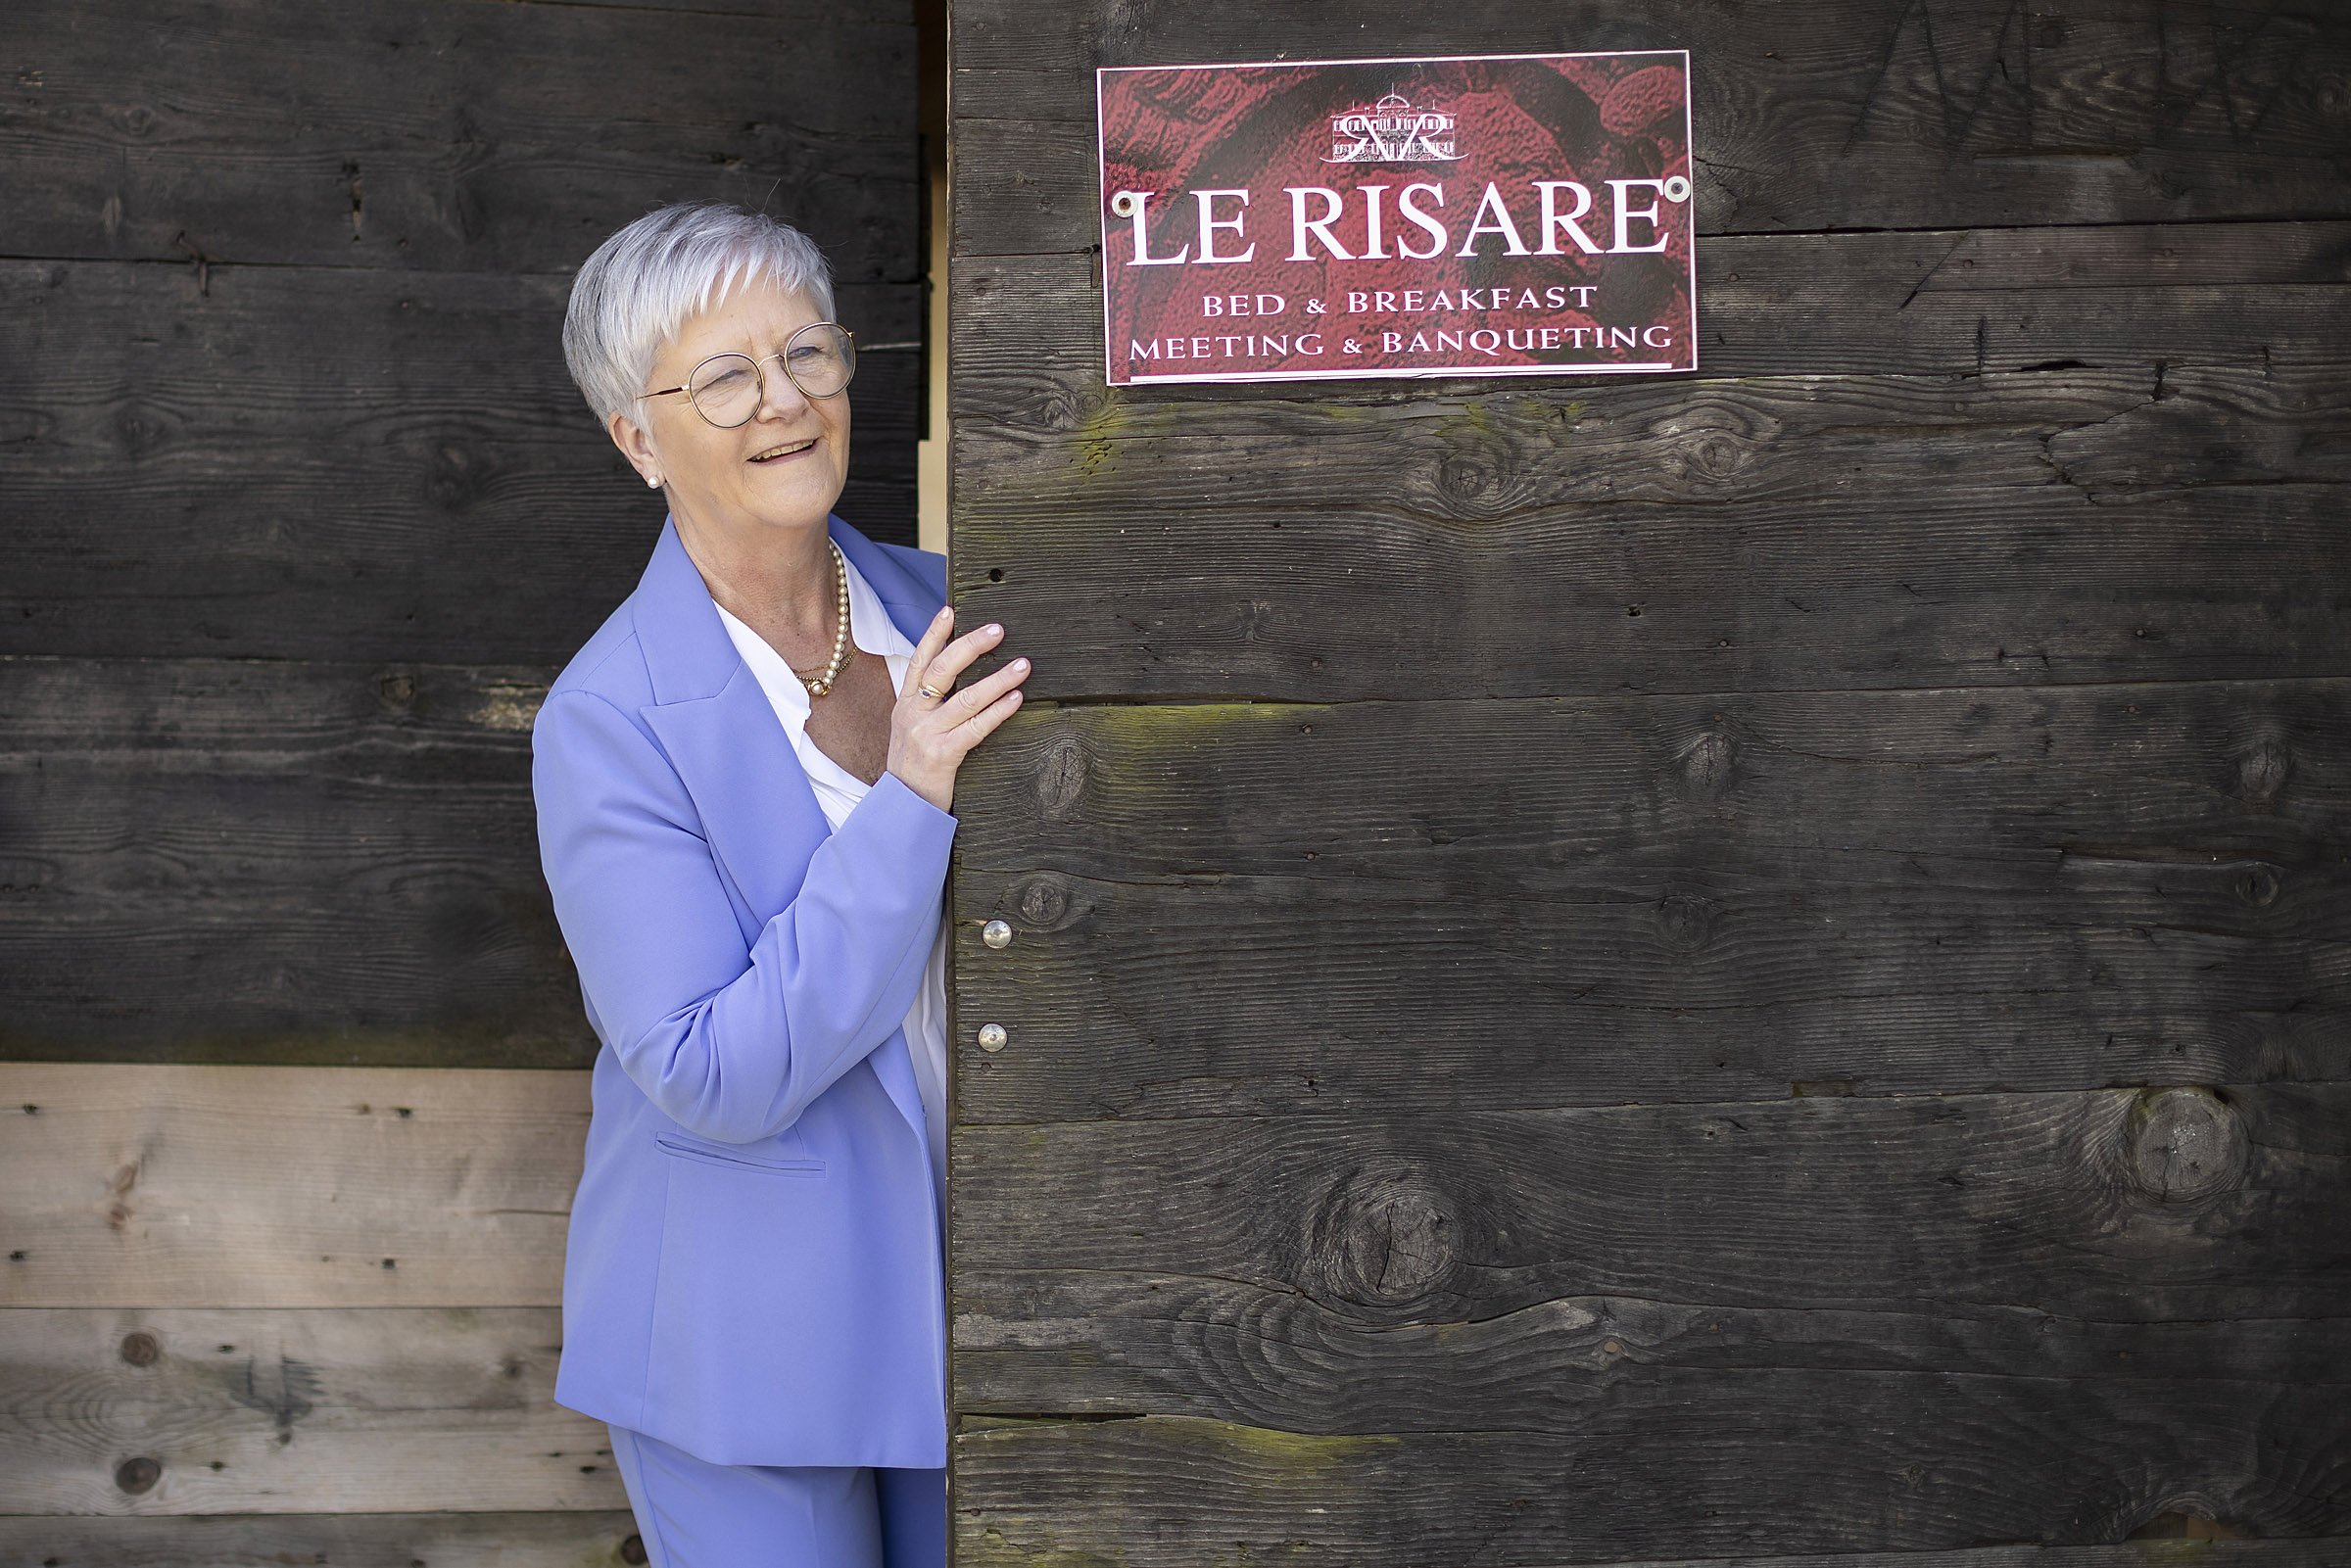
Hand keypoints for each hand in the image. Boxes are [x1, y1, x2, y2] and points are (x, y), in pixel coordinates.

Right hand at [886, 606, 1029, 811]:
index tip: (951, 611)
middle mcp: (913, 715)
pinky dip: (998, 711)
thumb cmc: (914, 768)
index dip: (934, 634)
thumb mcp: (912, 730)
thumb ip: (929, 705)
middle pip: (942, 670)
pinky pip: (976, 728)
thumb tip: (959, 679)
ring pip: (966, 698)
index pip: (919, 660)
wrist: (903, 808)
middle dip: (971, 646)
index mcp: (905, 704)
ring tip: (1023, 665)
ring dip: (998, 679)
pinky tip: (1016, 699)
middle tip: (998, 629)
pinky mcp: (942, 755)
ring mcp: (926, 734)